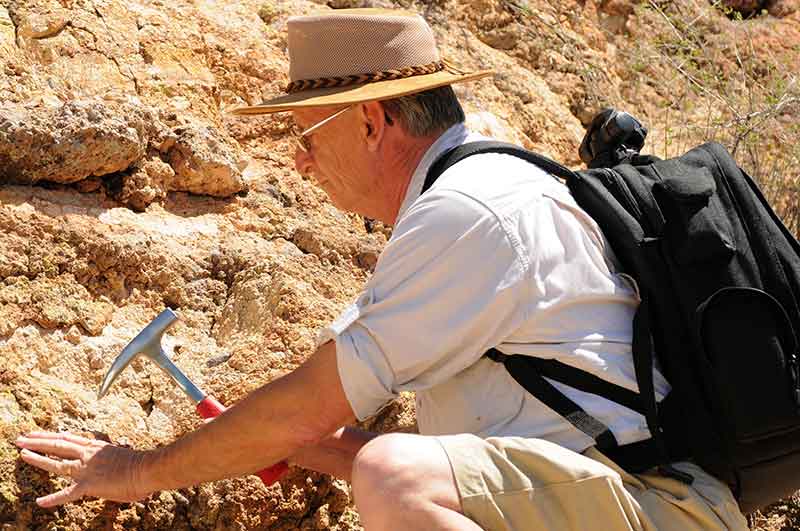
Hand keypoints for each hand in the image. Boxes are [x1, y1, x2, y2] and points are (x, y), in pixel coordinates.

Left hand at [15, 431, 152, 506]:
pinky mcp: (89, 485)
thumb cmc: (139, 464)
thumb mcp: (122, 453)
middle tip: (22, 438)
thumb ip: (114, 452)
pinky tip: (40, 502)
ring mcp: (86, 469)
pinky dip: (53, 499)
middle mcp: (88, 455)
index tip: (41, 433)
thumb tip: (120, 446)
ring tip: (22, 454)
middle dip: (38, 440)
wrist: (146, 469)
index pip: (71, 438)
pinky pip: (67, 494)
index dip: (54, 436)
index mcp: (96, 447)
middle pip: (58, 445)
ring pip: (57, 463)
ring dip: (38, 459)